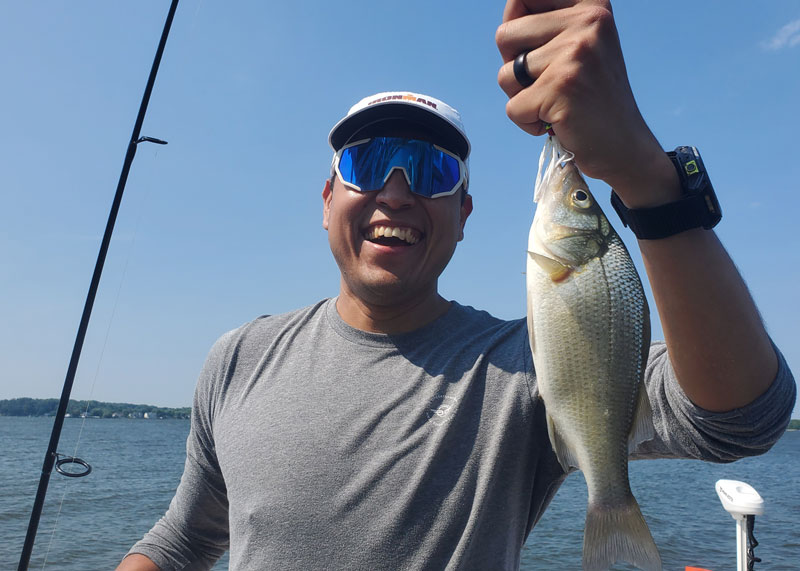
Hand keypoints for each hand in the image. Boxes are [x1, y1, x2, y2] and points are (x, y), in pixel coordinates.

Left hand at [496, 0, 676, 202]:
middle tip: (549, 84)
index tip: (537, 50)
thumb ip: (546, 24)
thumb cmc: (591, 99)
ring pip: (505, 75)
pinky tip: (557, 122)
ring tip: (556, 103)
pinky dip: (528, 123)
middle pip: (504, 36)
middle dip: (514, 68)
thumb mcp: (578, 47)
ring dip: (521, 98)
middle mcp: (588, 21)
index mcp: (591, 6)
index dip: (514, 26)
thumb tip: (509, 13)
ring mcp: (575, 53)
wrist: (624, 146)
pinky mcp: (561, 87)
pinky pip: (512, 108)